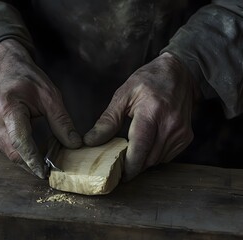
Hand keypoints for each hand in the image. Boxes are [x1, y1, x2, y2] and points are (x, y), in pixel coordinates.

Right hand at [0, 39, 81, 178]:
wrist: (7, 69)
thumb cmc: (29, 78)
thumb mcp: (51, 96)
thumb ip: (61, 121)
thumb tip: (74, 144)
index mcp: (7, 107)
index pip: (20, 141)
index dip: (33, 159)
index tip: (44, 173)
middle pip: (14, 152)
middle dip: (32, 163)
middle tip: (52, 169)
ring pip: (10, 153)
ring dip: (27, 160)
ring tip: (46, 161)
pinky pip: (7, 148)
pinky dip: (21, 153)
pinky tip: (35, 152)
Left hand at [84, 52, 198, 180]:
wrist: (179, 73)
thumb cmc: (148, 81)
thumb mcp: (123, 95)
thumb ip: (108, 120)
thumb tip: (91, 141)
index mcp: (151, 112)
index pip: (140, 148)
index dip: (128, 166)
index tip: (117, 175)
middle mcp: (170, 125)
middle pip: (149, 159)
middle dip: (133, 166)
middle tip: (119, 164)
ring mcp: (181, 132)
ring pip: (157, 160)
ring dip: (143, 161)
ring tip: (132, 153)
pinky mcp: (186, 137)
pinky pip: (167, 156)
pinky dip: (154, 156)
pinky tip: (147, 145)